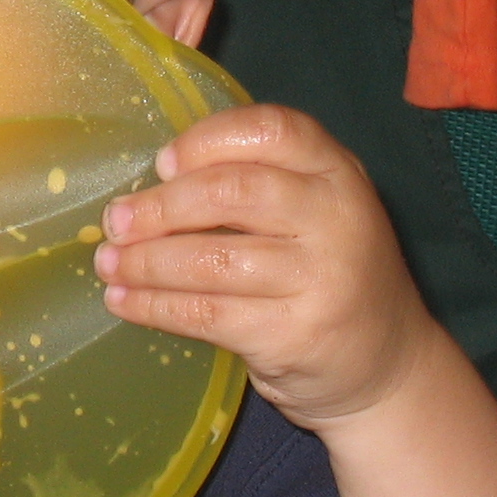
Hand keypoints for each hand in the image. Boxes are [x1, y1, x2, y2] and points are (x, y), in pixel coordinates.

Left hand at [94, 103, 436, 428]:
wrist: (388, 366)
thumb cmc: (329, 274)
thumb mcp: (315, 212)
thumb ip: (257, 184)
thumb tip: (150, 184)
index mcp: (337, 171)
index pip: (272, 130)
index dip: (207, 141)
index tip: (162, 163)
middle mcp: (337, 217)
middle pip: (232, 192)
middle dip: (161, 207)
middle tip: (116, 220)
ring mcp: (322, 278)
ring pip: (212, 259)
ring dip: (146, 262)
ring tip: (108, 263)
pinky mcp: (296, 335)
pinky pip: (208, 314)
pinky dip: (156, 307)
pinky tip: (125, 302)